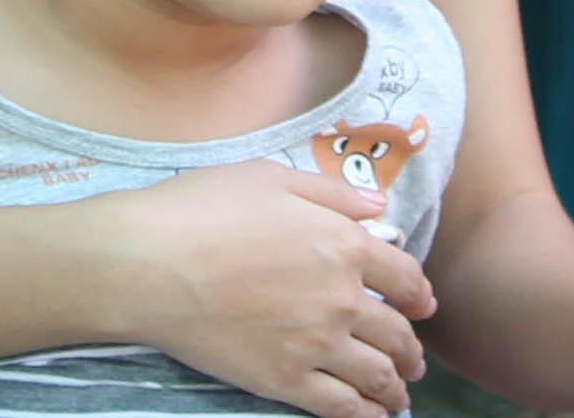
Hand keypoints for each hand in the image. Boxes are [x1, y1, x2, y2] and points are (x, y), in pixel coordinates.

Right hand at [103, 160, 431, 417]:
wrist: (150, 265)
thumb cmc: (202, 210)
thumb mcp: (271, 179)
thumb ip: (332, 194)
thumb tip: (379, 210)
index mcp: (343, 244)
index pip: (405, 275)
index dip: (419, 293)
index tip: (423, 305)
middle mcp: (341, 299)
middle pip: (396, 333)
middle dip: (411, 350)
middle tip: (414, 360)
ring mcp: (316, 346)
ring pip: (377, 376)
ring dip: (396, 387)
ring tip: (399, 394)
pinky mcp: (284, 381)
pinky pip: (342, 408)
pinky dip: (367, 417)